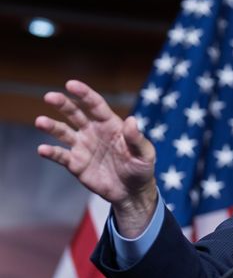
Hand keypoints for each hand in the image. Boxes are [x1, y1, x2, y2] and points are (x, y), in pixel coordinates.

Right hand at [36, 79, 157, 235]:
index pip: (95, 105)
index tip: (71, 85)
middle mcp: (93, 132)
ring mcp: (83, 147)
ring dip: (52, 126)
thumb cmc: (141, 169)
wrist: (132, 193)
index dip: (84, 94)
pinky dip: (51, 152)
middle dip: (63, 104)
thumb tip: (132, 120)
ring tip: (41, 121)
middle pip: (75, 114)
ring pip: (63, 132)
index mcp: (110, 125)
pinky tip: (43, 149)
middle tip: (50, 96)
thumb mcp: (145, 154)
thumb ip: (137, 139)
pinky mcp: (76, 163)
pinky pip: (61, 155)